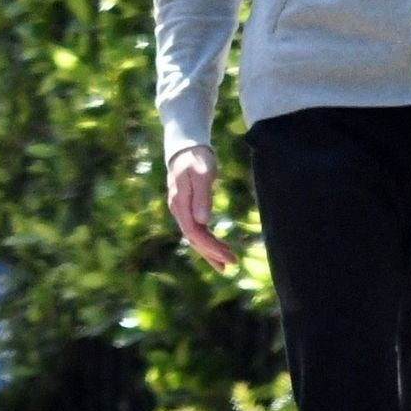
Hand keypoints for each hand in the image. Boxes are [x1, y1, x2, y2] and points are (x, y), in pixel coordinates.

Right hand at [167, 145, 236, 271]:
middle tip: (232, 264)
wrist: (186, 146)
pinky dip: (206, 241)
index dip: (210, 247)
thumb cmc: (196, 158)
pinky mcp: (187, 208)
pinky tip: (216, 248)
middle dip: (212, 253)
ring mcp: (181, 210)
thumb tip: (203, 221)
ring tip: (225, 264)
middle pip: (194, 239)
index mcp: (180, 203)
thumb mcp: (201, 173)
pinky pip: (196, 230)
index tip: (228, 257)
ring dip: (209, 251)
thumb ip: (202, 196)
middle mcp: (178, 210)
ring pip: (194, 236)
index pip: (194, 232)